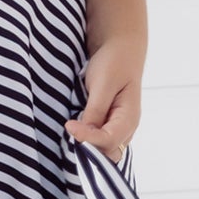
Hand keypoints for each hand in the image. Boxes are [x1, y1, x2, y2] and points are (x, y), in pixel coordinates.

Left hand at [64, 36, 142, 165]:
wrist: (121, 47)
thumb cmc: (114, 62)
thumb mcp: (103, 84)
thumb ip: (95, 111)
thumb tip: (84, 134)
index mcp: (129, 117)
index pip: (108, 140)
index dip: (87, 138)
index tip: (69, 125)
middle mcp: (127, 127)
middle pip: (107, 151)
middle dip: (88, 146)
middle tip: (69, 130)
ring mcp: (119, 127)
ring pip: (104, 149)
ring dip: (88, 145)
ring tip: (72, 131)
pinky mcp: (109, 124)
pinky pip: (100, 140)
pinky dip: (88, 139)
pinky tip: (76, 129)